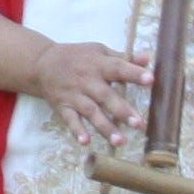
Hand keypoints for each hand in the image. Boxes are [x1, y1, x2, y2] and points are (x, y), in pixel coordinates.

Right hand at [21, 37, 143, 149]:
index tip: (151, 79)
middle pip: (106, 96)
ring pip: (91, 112)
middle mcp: (87, 80)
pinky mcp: (63, 107)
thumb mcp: (99, 51)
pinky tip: (86, 142)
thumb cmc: (77, 57)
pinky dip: (77, 131)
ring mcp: (74, 95)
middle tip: (138, 124)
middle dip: (121, 110)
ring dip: (105, 127)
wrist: (42, 63)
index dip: (134, 73)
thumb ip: (123, 57)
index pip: (118, 68)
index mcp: (98, 64)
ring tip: (120, 141)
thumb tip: (148, 58)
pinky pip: (70, 120)